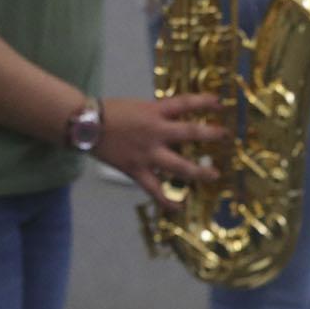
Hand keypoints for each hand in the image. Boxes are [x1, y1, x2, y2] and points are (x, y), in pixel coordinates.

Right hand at [96, 94, 225, 208]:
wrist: (85, 124)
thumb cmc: (109, 112)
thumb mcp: (137, 106)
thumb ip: (156, 115)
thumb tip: (173, 121)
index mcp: (154, 111)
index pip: (185, 103)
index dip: (204, 102)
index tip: (219, 102)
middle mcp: (156, 132)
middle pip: (190, 133)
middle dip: (211, 135)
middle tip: (225, 136)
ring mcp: (148, 153)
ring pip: (179, 165)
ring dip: (198, 171)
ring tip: (213, 174)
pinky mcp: (137, 170)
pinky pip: (155, 189)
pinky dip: (167, 199)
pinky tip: (178, 206)